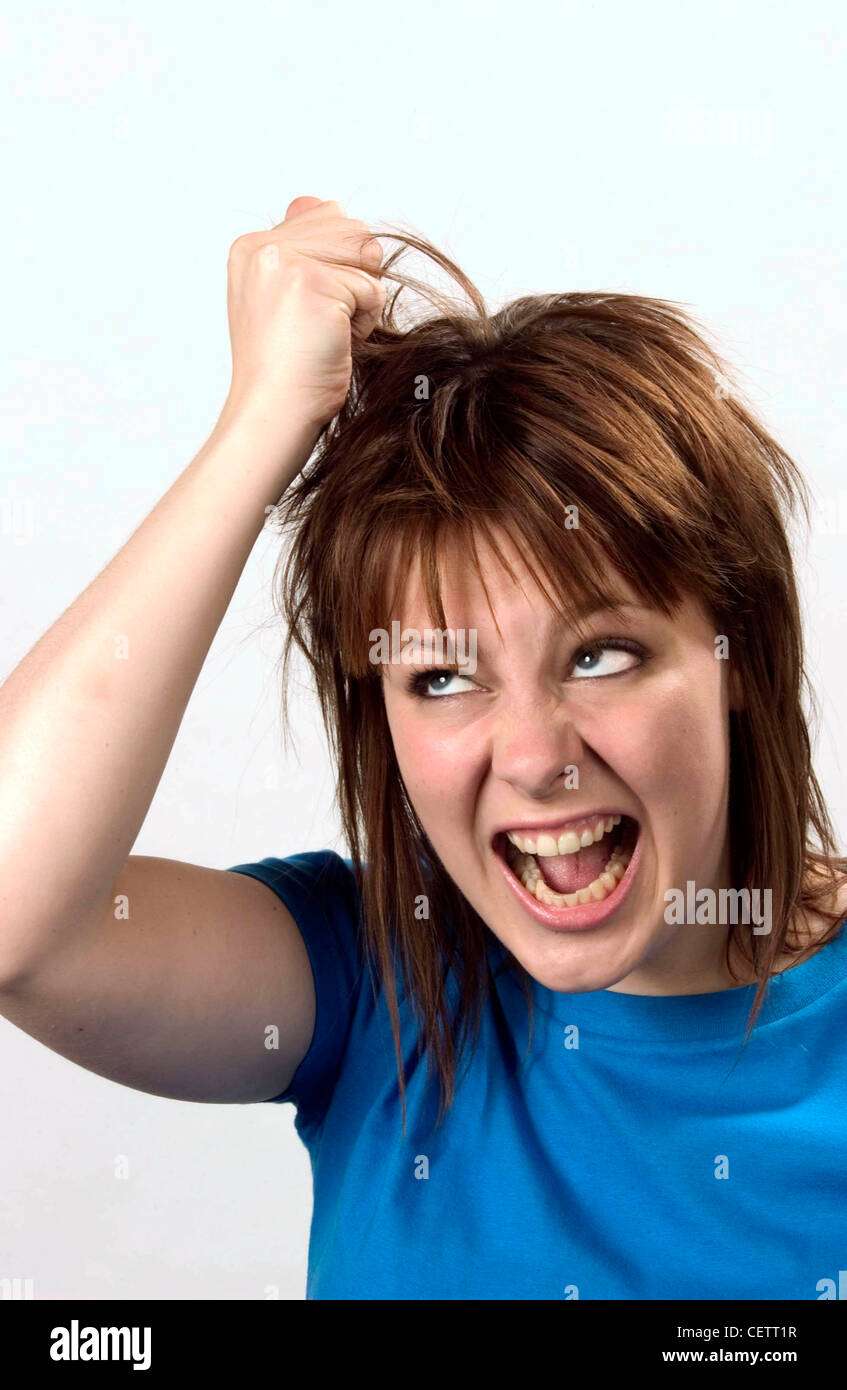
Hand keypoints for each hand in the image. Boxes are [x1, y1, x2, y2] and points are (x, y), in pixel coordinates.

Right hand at [219, 195, 384, 438]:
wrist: (274, 411)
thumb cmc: (286, 369)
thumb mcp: (286, 298)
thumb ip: (305, 248)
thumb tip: (326, 202)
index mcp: (252, 247)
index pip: (328, 216)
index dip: (340, 265)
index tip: (310, 310)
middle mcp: (262, 247)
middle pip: (352, 230)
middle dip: (354, 279)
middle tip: (322, 324)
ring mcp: (283, 262)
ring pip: (365, 254)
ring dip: (360, 299)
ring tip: (327, 331)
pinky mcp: (311, 283)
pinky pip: (371, 288)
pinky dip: (362, 323)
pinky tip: (332, 344)